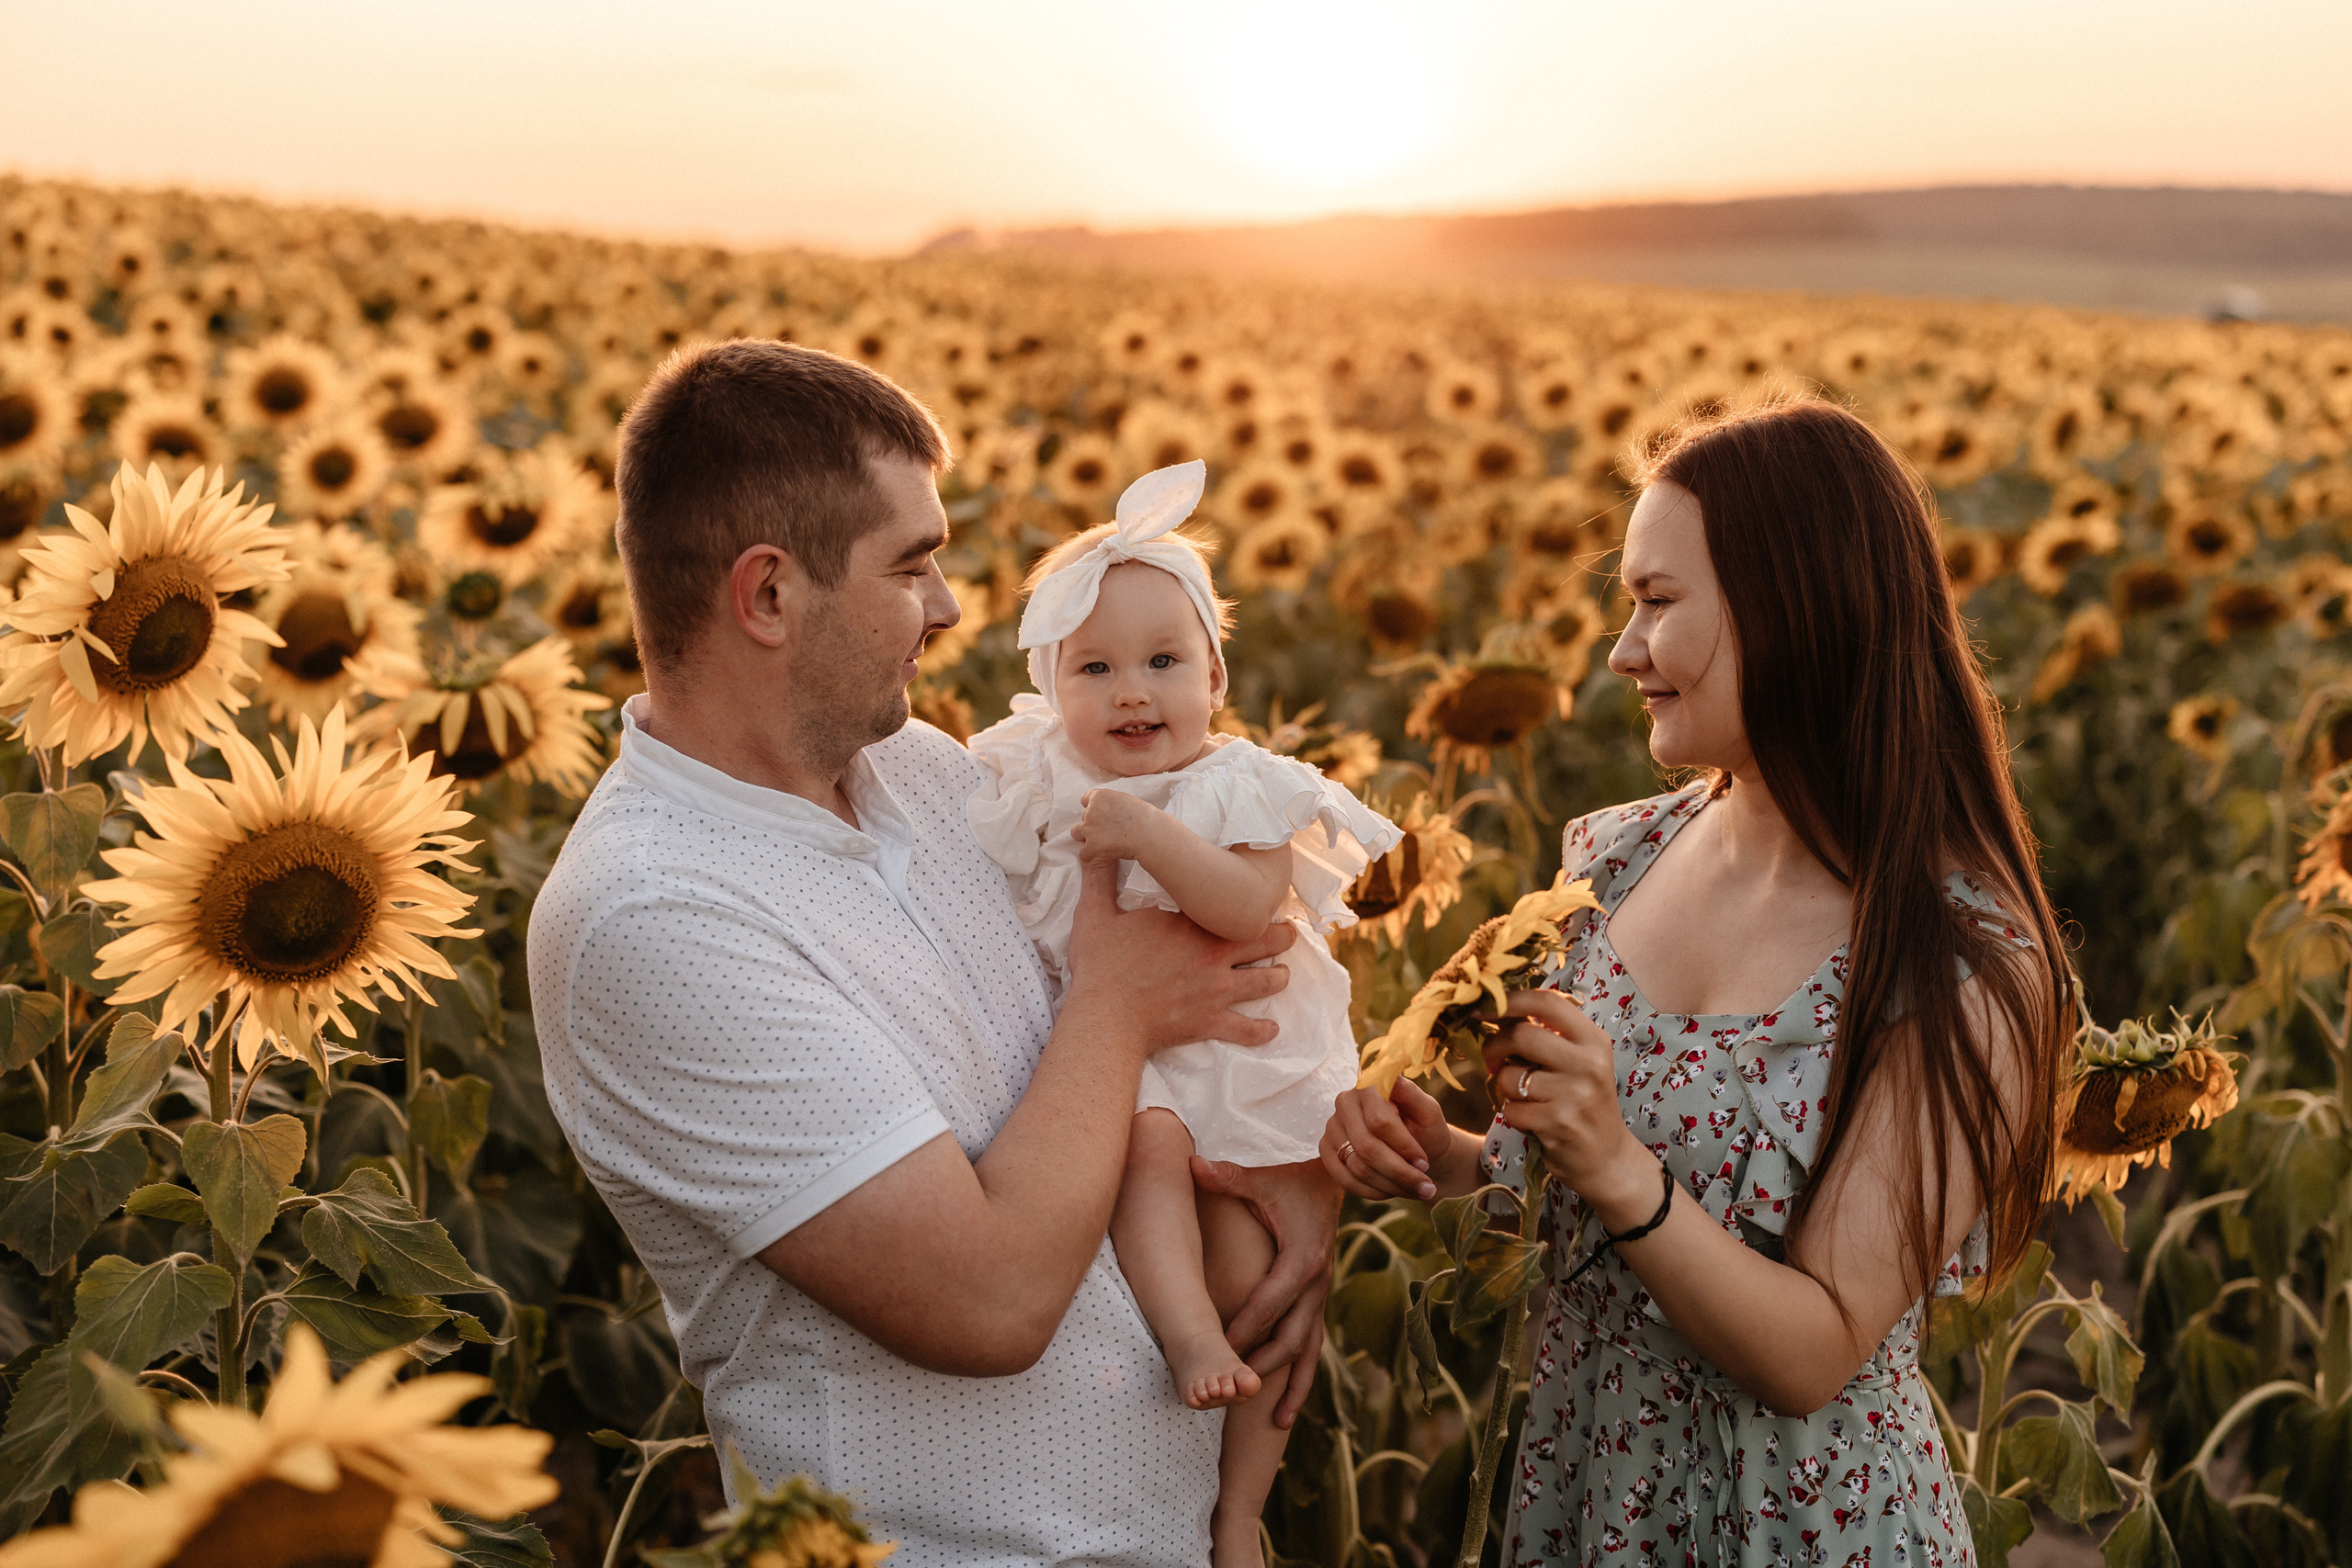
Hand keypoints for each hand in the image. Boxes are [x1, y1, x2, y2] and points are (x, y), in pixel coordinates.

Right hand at [1064, 856, 1293, 1053]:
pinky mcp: (1210, 1022)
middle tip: (1289, 933)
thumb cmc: (1101, 966)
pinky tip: (1272, 1029)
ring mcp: (1216, 991)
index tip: (1256, 896)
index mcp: (1191, 925)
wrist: (1106, 1015)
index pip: (1230, 906)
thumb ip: (1099, 878)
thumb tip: (1092, 849)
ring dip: (1278, 978)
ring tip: (1284, 975)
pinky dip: (1261, 1030)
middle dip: (1281, 936)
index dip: (1246, 902)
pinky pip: (1246, 1029)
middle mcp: (1213, 955)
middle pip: (1263, 941)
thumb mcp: (1095, 914)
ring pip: (1264, 982)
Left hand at [1072, 788, 1162, 864]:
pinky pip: (1083, 853)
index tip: (1102, 815)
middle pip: (1083, 817)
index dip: (1093, 808)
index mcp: (1099, 796)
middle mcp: (1091, 810)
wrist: (1150, 834)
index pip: (1085, 800)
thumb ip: (1110, 803)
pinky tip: (1100, 855)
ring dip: (1086, 838)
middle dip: (1093, 824)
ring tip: (1100, 842)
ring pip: (1076, 833)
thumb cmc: (1144, 817)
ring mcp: (1090, 828)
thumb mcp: (1125, 800)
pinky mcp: (1092, 845)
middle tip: (1108, 831)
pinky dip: (1090, 855)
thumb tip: (1104, 809)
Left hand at [1189, 1156, 1337, 1428]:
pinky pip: (1311, 1343)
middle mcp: (1318, 1281)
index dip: (1244, 1327)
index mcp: (1302, 1257)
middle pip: (1290, 1335)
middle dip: (1261, 1363)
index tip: (1219, 1349)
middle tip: (1232, 1388)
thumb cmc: (1291, 1174)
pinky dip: (1300, 1375)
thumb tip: (1192, 1162)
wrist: (1333, 1173)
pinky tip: (1287, 1410)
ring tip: (1275, 1421)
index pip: (1269, 1302)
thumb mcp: (1262, 1175)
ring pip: (1307, 1348)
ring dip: (1291, 1384)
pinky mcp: (1320, 1298)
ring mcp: (1322, 1293)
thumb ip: (1227, 1175)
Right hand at [1320, 1080, 1449, 1200]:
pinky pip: (1343, 1179)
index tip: (1424, 1163)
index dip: (1404, 1147)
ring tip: (1413, 1191)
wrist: (1416, 1147)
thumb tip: (1395, 1078)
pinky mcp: (1326, 1149)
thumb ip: (1413, 1096)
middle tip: (1425, 1187)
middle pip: (1366, 1148)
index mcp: (1369, 1086)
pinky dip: (1371, 1192)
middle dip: (1399, 1172)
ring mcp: (1332, 1126)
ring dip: (1389, 1185)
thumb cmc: (1424, 1128)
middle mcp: (1345, 1102)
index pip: (1380, 1122)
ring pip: (1356, 1167)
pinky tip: (1392, 1191)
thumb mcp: (1428, 1112)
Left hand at [1483, 988, 1658, 1230]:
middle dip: (1495, 1046)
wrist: (1609, 1159)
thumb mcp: (1579, 1062)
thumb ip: (1548, 1036)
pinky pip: (1512, 1108)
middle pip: (1521, 1035)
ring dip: (1503, 1086)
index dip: (1508, 1000)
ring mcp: (1575, 1094)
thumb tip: (1494, 1009)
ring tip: (1520, 1095)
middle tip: (1493, 1060)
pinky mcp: (1559, 1123)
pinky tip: (1529, 1118)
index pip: (1546, 1002)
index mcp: (1593, 1040)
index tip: (1485, 1007)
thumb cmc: (1584, 1103)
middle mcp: (1589, 1062)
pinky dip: (1511, 1113)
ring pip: (1511, 1076)